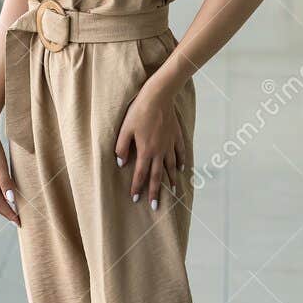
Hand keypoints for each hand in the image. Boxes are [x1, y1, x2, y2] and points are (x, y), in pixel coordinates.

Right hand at [0, 113, 20, 225]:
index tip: (18, 221)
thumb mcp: (1, 165)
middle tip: (17, 221)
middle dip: (6, 212)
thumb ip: (6, 182)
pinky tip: (8, 197)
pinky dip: (1, 196)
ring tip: (14, 212)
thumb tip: (11, 199)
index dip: (8, 213)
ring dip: (3, 205)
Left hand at [114, 80, 182, 209]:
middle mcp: (159, 151)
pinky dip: (181, 162)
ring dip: (172, 180)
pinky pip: (180, 152)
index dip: (137, 187)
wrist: (159, 96)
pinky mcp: (176, 135)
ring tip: (174, 191)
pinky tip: (182, 169)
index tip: (135, 199)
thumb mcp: (125, 129)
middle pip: (157, 176)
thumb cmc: (139, 111)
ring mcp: (169, 144)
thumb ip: (121, 147)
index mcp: (145, 151)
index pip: (140, 174)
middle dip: (156, 192)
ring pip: (171, 167)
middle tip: (155, 206)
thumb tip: (120, 162)